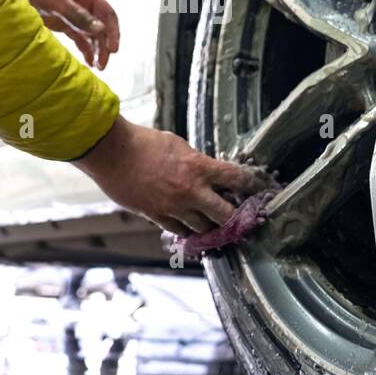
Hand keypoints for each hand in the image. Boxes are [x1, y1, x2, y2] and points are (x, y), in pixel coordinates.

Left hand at [5, 0, 119, 69]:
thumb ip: (77, 14)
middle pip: (102, 26)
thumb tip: (100, 28)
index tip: (113, 49)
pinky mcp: (62, 25)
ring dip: (97, 49)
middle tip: (103, 64)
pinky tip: (89, 62)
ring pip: (92, 35)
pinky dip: (85, 49)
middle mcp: (82, 4)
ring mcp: (72, 15)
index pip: (107, 13)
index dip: (113, 31)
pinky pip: (79, 38)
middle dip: (105, 45)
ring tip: (98, 66)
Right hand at [72, 117, 273, 234]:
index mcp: (199, 168)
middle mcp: (191, 191)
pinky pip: (180, 231)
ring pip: (204, 229)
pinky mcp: (157, 217)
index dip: (254, 187)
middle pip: (226, 215)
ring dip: (212, 227)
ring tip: (215, 224)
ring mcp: (174, 207)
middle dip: (236, 218)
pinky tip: (191, 227)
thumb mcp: (178, 145)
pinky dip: (188, 230)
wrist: (113, 153)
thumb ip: (196, 161)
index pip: (237, 179)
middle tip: (242, 219)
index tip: (263, 191)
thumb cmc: (143, 143)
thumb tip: (207, 173)